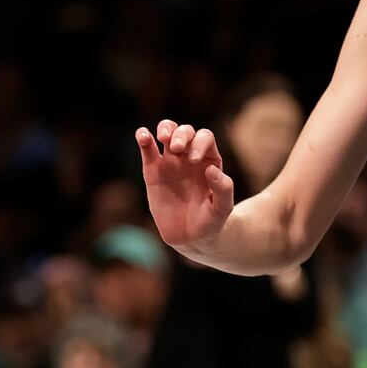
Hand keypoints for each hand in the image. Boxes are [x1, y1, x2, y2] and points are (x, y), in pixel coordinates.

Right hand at [136, 119, 233, 249]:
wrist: (191, 238)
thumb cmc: (210, 221)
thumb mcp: (223, 209)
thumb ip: (223, 190)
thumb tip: (211, 169)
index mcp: (209, 160)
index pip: (204, 138)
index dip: (199, 143)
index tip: (194, 160)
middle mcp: (189, 156)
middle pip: (185, 131)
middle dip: (181, 134)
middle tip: (177, 148)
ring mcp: (170, 162)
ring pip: (167, 133)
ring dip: (165, 129)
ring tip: (162, 137)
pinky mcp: (152, 171)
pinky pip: (147, 149)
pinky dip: (143, 138)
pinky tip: (143, 136)